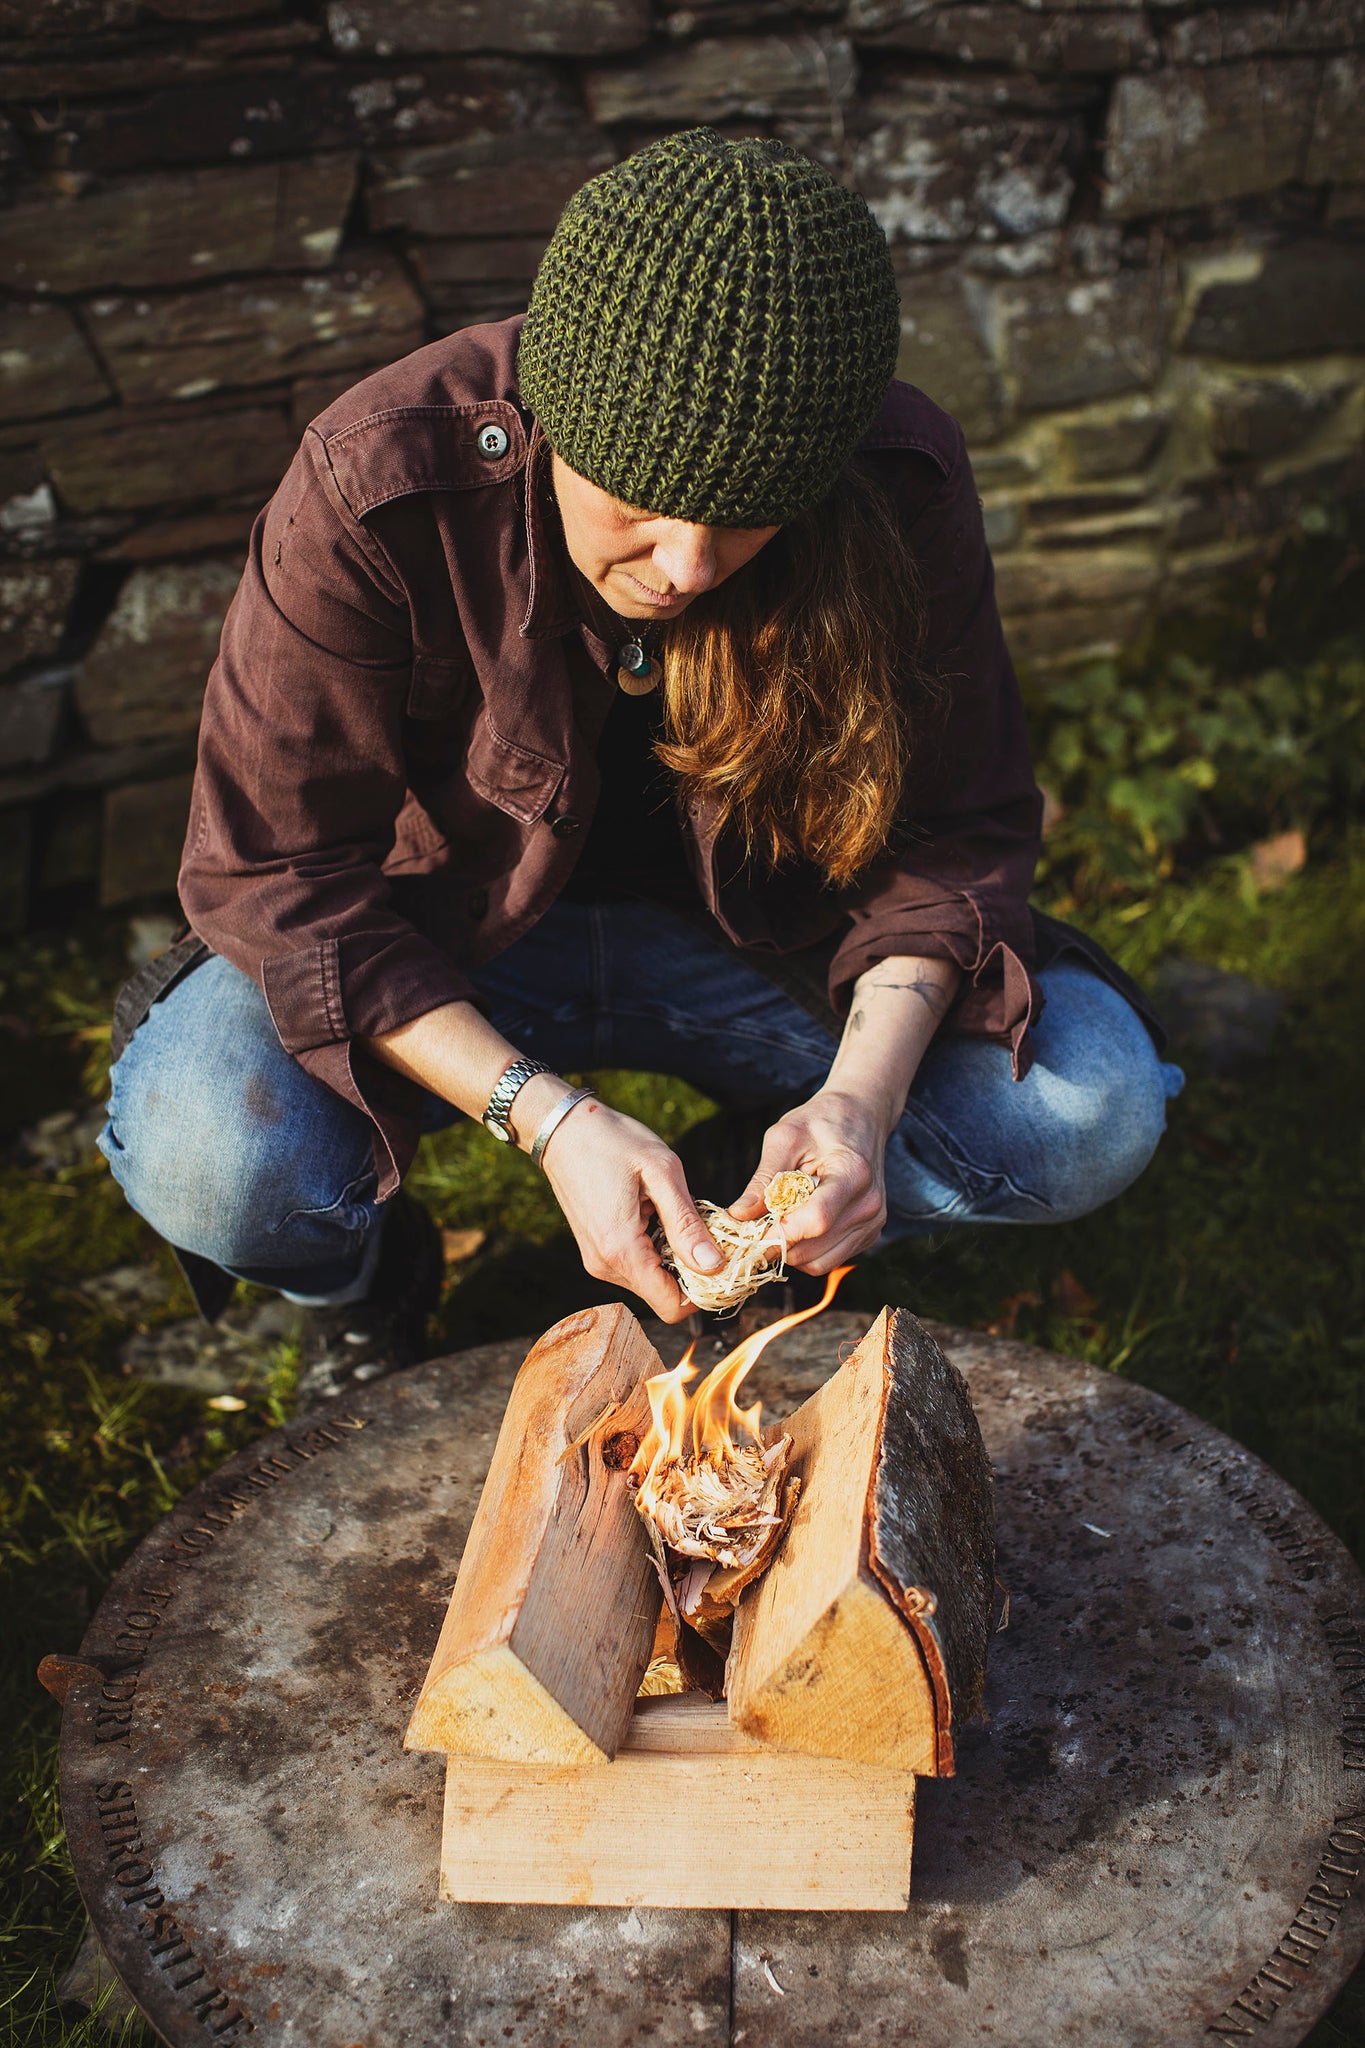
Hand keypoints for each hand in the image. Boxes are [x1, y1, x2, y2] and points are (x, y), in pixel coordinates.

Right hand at [539, 1097, 723, 1322]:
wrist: (564, 1129)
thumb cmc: (614, 1142)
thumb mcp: (661, 1173)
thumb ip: (686, 1224)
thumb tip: (715, 1267)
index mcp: (622, 1251)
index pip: (672, 1307)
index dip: (703, 1290)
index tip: (721, 1258)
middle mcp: (606, 1266)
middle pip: (664, 1295)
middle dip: (690, 1269)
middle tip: (700, 1224)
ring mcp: (597, 1261)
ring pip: (651, 1280)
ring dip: (672, 1255)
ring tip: (669, 1210)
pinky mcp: (596, 1252)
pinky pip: (636, 1265)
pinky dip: (654, 1247)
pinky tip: (654, 1212)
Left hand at [728, 1088, 889, 1272]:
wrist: (861, 1117)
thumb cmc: (821, 1122)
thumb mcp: (785, 1138)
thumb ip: (763, 1179)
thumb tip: (737, 1215)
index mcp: (853, 1174)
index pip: (815, 1220)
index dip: (777, 1233)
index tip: (747, 1232)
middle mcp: (869, 1205)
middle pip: (815, 1250)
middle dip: (777, 1245)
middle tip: (753, 1229)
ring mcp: (873, 1223)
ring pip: (820, 1263)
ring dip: (790, 1252)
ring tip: (775, 1224)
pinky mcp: (869, 1234)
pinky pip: (830, 1260)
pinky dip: (806, 1252)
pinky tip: (797, 1225)